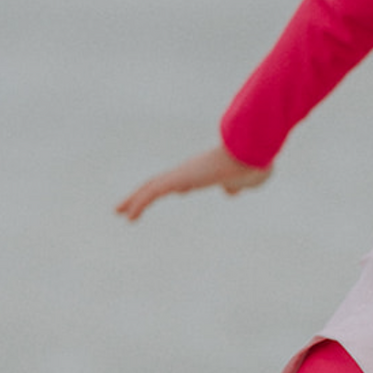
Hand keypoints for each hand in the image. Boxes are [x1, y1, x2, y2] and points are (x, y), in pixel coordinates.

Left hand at [116, 143, 270, 220]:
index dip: (167, 188)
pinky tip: (130, 216)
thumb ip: (234, 185)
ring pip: (151, 186)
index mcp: (202, 172)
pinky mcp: (179, 178)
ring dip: (134, 199)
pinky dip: (139, 204)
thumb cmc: (252, 166)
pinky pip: (153, 192)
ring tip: (120, 212)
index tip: (156, 195)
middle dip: (141, 194)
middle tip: (125, 207)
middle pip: (158, 182)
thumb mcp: (244, 181)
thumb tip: (230, 191)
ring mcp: (182, 173)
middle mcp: (188, 171)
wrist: (251, 156)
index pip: (179, 180)